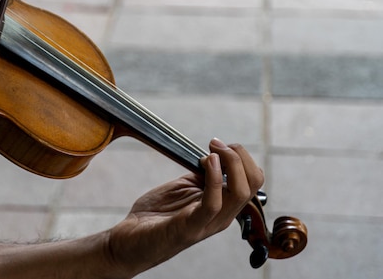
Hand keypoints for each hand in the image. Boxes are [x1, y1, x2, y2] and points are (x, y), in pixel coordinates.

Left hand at [105, 138, 263, 276]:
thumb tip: (214, 156)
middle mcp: (222, 216)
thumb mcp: (185, 187)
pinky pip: (212, 203)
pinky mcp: (190, 227)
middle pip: (253, 184)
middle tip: (216, 144)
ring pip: (240, 193)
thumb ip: (202, 175)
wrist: (131, 239)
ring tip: (212, 150)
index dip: (241, 157)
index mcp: (222, 206)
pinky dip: (213, 178)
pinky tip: (207, 162)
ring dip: (230, 162)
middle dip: (239, 155)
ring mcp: (208, 223)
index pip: (252, 180)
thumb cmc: (157, 214)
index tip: (217, 145)